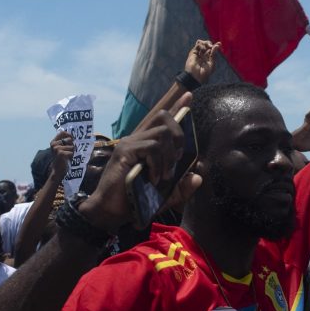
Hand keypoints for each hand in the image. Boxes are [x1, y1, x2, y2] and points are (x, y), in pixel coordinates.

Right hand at [49, 130, 76, 182]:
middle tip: (68, 152)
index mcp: (53, 141)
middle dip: (72, 146)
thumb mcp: (63, 149)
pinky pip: (72, 152)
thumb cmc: (62, 159)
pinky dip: (72, 156)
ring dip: (72, 152)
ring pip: (72, 147)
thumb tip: (73, 136)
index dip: (69, 135)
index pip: (63, 132)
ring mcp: (56, 148)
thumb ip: (66, 142)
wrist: (58, 170)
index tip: (72, 139)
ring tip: (67, 157)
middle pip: (69, 139)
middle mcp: (54, 144)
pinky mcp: (60, 153)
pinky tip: (67, 159)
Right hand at [79, 94, 190, 232]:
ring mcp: (130, 143)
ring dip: (168, 156)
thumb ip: (182, 188)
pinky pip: (151, 147)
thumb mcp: (165, 197)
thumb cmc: (135, 202)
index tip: (189, 97)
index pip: (162, 120)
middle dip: (178, 136)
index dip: (177, 107)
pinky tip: (153, 178)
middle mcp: (137, 139)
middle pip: (164, 117)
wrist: (112, 212)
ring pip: (161, 133)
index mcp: (146, 145)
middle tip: (174, 161)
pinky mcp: (125, 151)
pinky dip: (157, 163)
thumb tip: (198, 176)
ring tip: (162, 176)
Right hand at [184, 40, 220, 83]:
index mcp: (208, 58)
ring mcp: (198, 53)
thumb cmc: (204, 73)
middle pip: (207, 45)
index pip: (212, 49)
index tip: (219, 43)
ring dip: (206, 43)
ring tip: (209, 46)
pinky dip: (202, 44)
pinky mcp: (193, 52)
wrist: (195, 77)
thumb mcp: (211, 63)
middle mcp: (203, 55)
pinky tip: (203, 49)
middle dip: (210, 44)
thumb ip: (213, 54)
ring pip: (202, 43)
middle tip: (212, 47)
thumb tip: (218, 45)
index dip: (216, 46)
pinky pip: (198, 44)